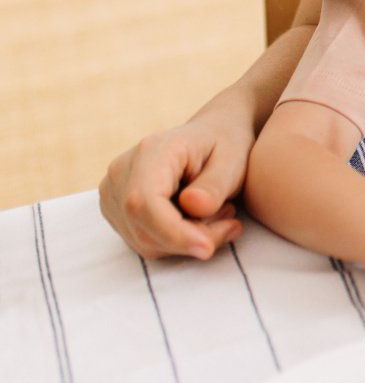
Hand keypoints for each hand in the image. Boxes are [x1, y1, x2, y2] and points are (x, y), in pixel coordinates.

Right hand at [100, 112, 251, 259]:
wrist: (212, 134)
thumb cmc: (225, 144)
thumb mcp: (234, 159)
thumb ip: (215, 184)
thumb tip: (193, 206)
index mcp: (151, 152)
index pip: (144, 203)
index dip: (173, 233)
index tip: (207, 248)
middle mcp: (122, 172)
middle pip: (142, 227)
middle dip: (189, 239)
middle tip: (230, 225)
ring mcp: (113, 193)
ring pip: (143, 241)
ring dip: (186, 241)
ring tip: (220, 215)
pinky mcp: (117, 211)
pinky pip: (144, 241)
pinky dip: (176, 240)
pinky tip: (201, 220)